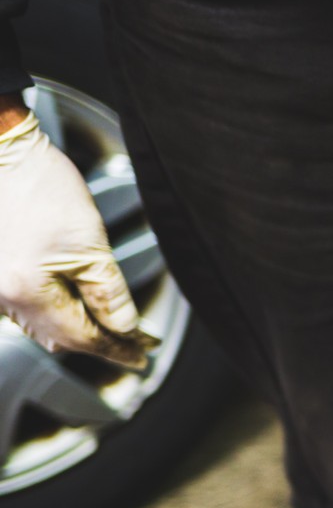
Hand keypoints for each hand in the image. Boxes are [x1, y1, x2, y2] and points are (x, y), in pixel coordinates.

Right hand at [0, 104, 152, 368]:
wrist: (1, 152)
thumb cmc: (42, 188)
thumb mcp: (90, 244)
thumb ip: (109, 294)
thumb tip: (126, 328)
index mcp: (26, 292)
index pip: (82, 337)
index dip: (118, 349)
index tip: (143, 355)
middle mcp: (2, 297)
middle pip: (59, 338)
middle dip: (101, 344)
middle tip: (137, 348)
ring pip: (41, 328)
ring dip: (79, 333)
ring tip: (115, 335)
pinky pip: (24, 310)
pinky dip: (55, 317)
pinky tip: (76, 314)